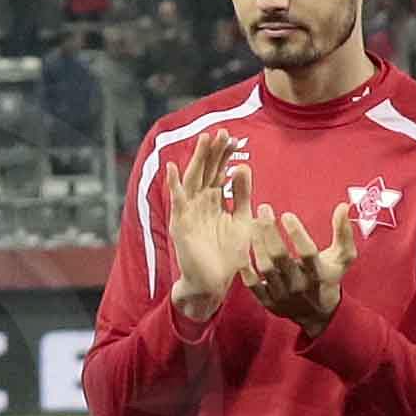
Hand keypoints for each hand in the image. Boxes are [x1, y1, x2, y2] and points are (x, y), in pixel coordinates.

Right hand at [165, 133, 259, 313]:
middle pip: (206, 171)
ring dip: (197, 160)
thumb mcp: (243, 220)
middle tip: (221, 132)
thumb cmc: (229, 255)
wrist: (215, 283)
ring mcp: (189, 212)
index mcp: (215, 201)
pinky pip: (177, 201)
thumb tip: (243, 167)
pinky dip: (174, 185)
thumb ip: (244, 195)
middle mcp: (200, 203)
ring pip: (193, 180)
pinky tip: (172, 168)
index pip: (219, 172)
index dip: (225, 155)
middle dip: (213, 152)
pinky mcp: (180, 224)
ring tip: (203, 140)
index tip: (233, 138)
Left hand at [241, 208, 356, 330]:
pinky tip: (241, 248)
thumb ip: (343, 232)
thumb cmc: (329, 277)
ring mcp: (282, 294)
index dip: (297, 233)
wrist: (318, 315)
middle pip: (280, 257)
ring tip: (253, 222)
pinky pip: (252, 284)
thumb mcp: (343, 258)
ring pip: (265, 268)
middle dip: (270, 231)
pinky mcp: (268, 301)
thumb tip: (343, 206)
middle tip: (264, 209)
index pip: (307, 252)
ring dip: (257, 244)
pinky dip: (245, 268)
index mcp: (318, 273)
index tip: (287, 215)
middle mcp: (299, 285)